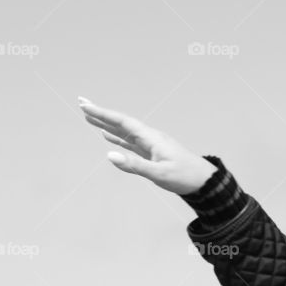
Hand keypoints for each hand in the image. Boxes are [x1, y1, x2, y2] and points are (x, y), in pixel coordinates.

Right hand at [78, 97, 217, 194]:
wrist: (204, 181)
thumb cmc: (184, 177)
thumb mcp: (159, 173)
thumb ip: (134, 165)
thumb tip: (109, 155)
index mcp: (151, 138)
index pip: (122, 122)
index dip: (103, 113)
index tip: (85, 106)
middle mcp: (150, 137)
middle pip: (121, 122)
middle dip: (101, 113)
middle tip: (81, 103)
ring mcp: (151, 145)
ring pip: (123, 132)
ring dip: (106, 124)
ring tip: (89, 117)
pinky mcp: (152, 154)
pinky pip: (130, 142)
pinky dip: (117, 137)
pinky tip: (108, 136)